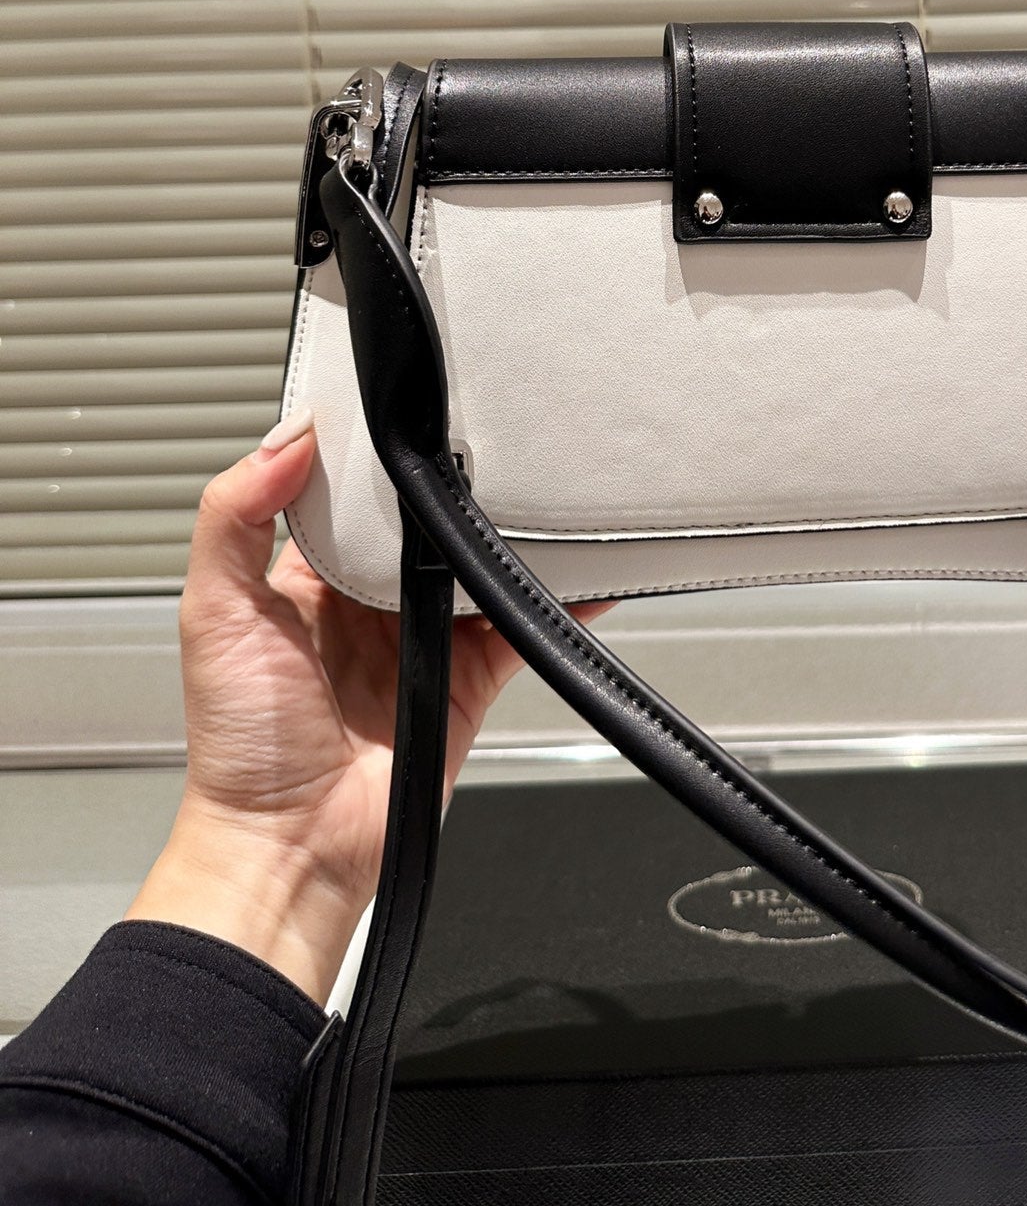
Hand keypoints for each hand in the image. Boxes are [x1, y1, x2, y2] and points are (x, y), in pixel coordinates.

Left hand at [127, 408, 607, 1001]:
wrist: (291, 845)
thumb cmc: (240, 746)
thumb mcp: (212, 612)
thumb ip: (234, 518)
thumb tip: (286, 439)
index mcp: (303, 577)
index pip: (347, 494)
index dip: (372, 456)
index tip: (401, 414)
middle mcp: (365, 603)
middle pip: (422, 525)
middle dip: (451, 491)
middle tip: (480, 447)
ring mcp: (422, 640)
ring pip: (476, 567)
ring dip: (505, 538)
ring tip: (532, 495)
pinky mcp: (468, 680)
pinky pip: (521, 629)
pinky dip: (557, 602)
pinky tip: (581, 570)